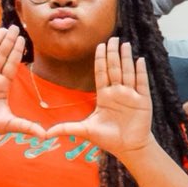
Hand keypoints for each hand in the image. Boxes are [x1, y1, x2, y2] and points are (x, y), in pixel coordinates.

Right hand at [0, 27, 42, 141]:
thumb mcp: (8, 124)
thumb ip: (26, 126)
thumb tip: (45, 135)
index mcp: (1, 85)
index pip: (11, 64)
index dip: (16, 52)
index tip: (22, 39)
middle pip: (0, 56)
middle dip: (7, 42)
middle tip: (15, 27)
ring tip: (2, 30)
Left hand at [44, 39, 156, 160]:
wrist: (128, 148)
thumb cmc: (109, 138)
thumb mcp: (84, 131)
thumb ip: (66, 128)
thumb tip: (44, 134)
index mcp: (105, 96)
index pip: (101, 73)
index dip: (100, 59)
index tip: (100, 45)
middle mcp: (118, 93)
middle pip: (115, 69)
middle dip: (113, 54)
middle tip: (112, 38)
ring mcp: (131, 96)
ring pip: (128, 72)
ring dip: (126, 58)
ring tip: (125, 44)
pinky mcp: (143, 101)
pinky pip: (142, 83)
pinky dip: (141, 71)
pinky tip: (140, 60)